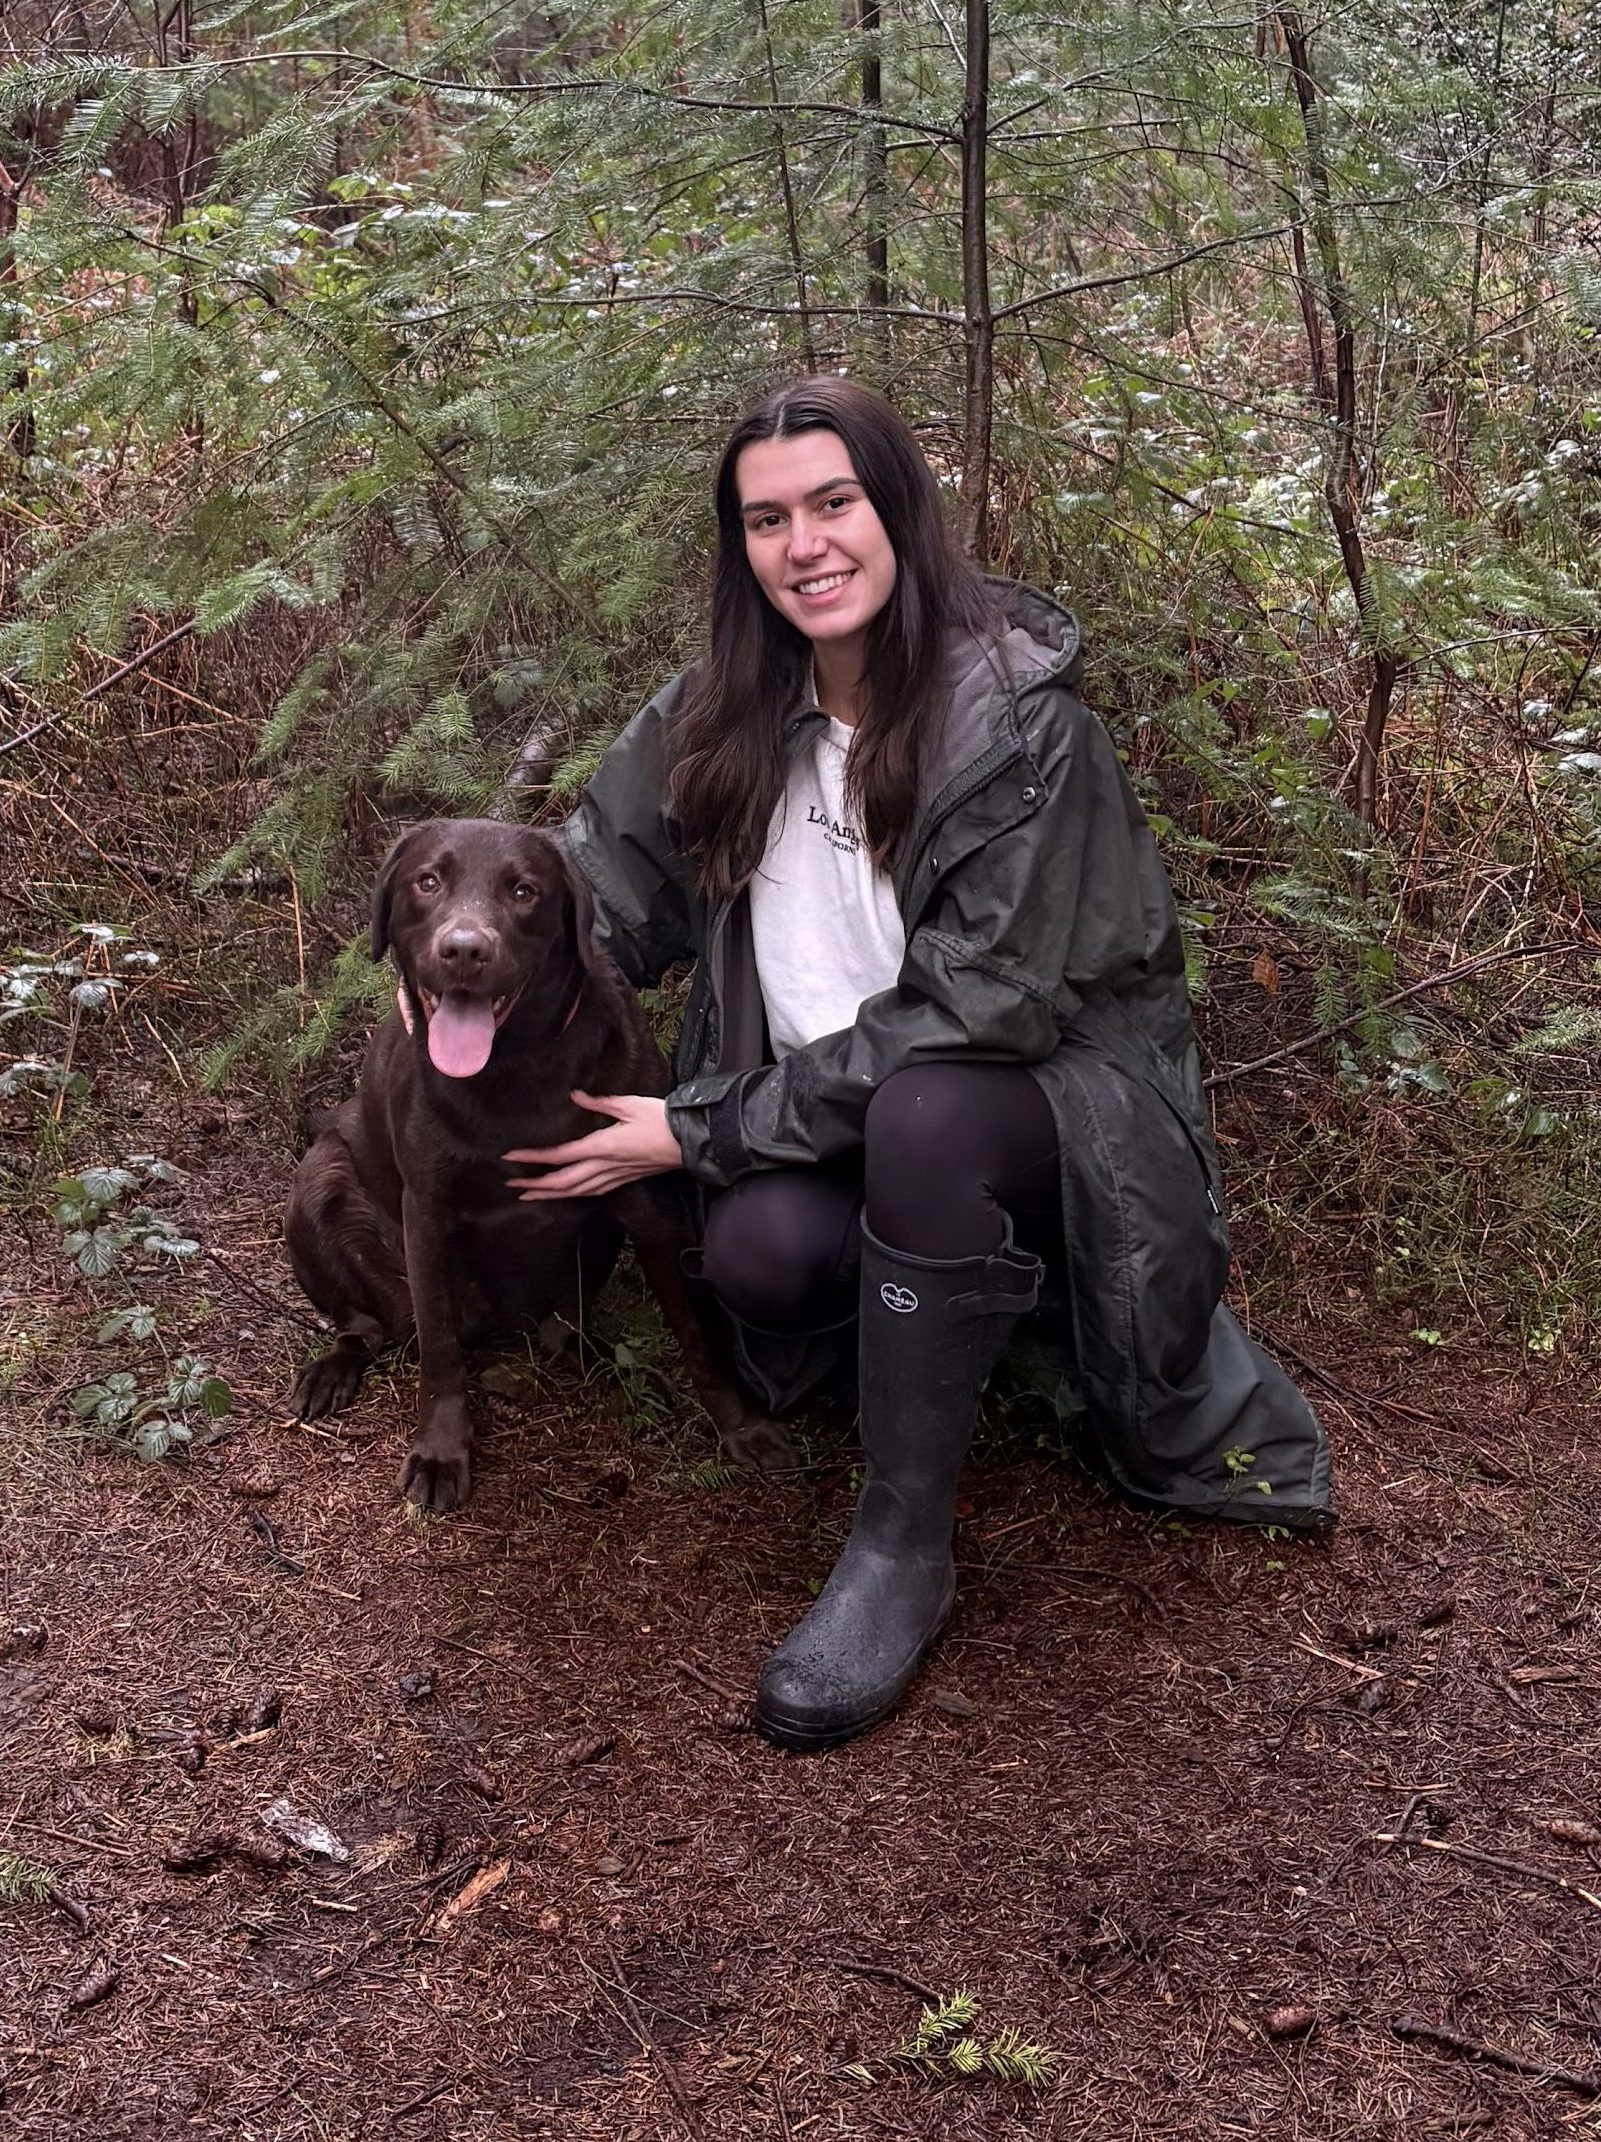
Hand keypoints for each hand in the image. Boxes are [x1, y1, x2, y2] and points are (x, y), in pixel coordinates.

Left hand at [505, 1092, 680, 1199]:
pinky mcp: (625, 1179)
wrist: (689, 1141)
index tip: (512, 1156)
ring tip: (531, 1196)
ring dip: (552, 1195)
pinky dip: (575, 1195)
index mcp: (603, 1146)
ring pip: (577, 1191)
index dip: (534, 1158)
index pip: (560, 1155)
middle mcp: (606, 1166)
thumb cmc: (661, 1119)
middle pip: (564, 1182)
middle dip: (537, 1186)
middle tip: (512, 1187)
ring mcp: (616, 1176)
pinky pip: (593, 1192)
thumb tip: (575, 1096)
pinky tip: (568, 1194)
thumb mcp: (629, 1104)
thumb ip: (599, 1103)